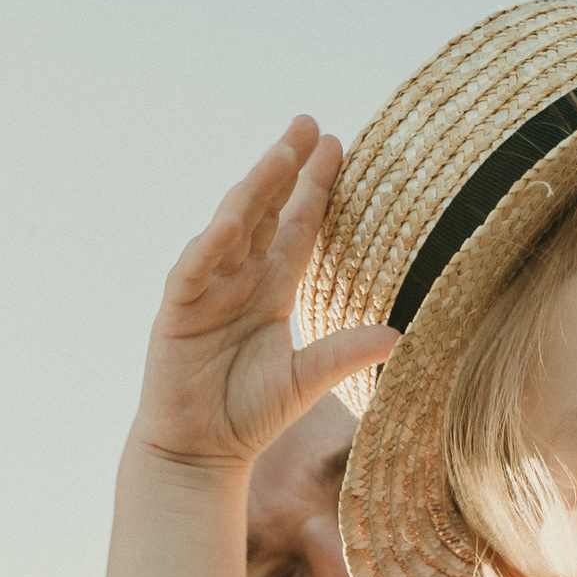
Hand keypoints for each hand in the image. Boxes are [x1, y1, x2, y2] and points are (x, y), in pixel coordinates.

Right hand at [131, 117, 399, 474]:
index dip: (315, 187)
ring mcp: (206, 291)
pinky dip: (209, 248)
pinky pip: (193, 271)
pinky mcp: (177, 313)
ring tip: (279, 154)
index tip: (336, 144)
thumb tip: (399, 334)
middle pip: (265, 212)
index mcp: (271, 290)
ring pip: (232, 228)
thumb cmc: (248, 415)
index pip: (298, 228)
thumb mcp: (306, 380)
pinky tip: (230, 224)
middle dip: (285, 168)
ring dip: (254, 191)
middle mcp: (239, 280)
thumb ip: (344, 352)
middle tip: (307, 124)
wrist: (199, 452)